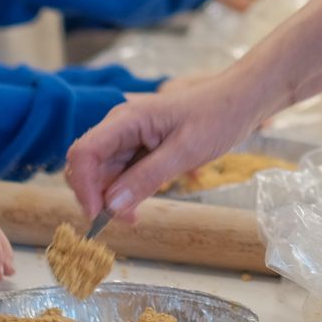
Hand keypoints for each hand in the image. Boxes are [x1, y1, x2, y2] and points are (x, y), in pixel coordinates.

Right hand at [65, 70, 271, 218]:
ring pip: (102, 175)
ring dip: (111, 199)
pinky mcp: (138, 149)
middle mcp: (119, 127)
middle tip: (126, 220)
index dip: (83, 187)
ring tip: (136, 217)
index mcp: (126, 120)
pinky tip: (138, 207)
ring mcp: (127, 138)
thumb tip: (111, 205)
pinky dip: (124, 194)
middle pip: (87, 167)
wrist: (239, 101)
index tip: (98, 216)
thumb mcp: (185, 151)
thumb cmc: (216, 117)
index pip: (83, 153)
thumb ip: (147, 177)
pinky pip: (119, 175)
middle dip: (97, 197)